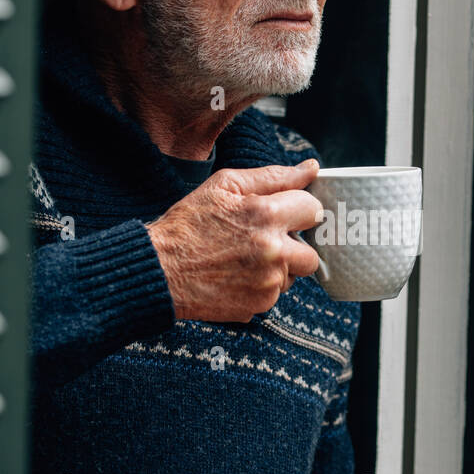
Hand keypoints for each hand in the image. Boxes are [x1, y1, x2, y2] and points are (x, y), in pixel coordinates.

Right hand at [145, 158, 322, 322]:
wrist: (159, 270)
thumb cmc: (188, 224)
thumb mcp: (225, 186)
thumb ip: (273, 176)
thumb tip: (311, 168)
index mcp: (266, 215)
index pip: (314, 209)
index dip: (299, 210)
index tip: (284, 214)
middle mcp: (273, 252)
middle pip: (312, 252)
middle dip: (293, 246)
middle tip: (264, 240)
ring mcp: (268, 282)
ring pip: (294, 275)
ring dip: (279, 268)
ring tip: (244, 258)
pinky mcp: (260, 305)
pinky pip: (276, 293)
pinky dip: (262, 286)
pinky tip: (237, 275)